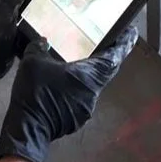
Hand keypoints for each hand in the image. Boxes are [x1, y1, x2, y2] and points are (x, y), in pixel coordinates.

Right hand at [0, 27, 138, 161]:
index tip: (132, 33)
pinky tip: (61, 87)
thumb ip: (39, 47)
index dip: (124, 44)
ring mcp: (85, 109)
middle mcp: (93, 93)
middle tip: (105, 45)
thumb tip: (42, 41)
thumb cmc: (36, 92)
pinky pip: (80, 99)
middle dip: (106, 58)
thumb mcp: (33, 62)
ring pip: (91, 87)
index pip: (113, 57)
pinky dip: (74, 90)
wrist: (28, 128)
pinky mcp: (76, 120)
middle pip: (105, 72)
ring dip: (86, 76)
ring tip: (75, 66)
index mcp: (88, 77)